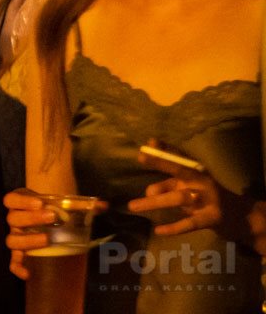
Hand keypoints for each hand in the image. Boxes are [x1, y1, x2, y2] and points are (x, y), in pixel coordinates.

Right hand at [3, 188, 108, 278]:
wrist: (52, 221)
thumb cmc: (55, 211)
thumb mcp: (66, 205)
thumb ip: (83, 204)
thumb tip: (103, 205)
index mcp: (21, 204)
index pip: (11, 199)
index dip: (22, 201)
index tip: (40, 202)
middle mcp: (15, 221)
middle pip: (13, 218)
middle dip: (31, 218)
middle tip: (52, 218)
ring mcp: (17, 237)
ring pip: (12, 240)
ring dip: (28, 241)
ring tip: (47, 240)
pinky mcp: (20, 254)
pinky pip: (14, 261)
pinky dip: (18, 267)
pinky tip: (28, 273)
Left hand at [129, 140, 252, 242]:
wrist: (242, 218)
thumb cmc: (207, 199)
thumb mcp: (189, 188)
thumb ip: (168, 186)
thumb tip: (147, 190)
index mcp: (197, 172)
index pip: (179, 158)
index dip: (163, 151)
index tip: (147, 144)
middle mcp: (202, 182)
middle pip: (181, 170)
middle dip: (162, 163)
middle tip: (141, 157)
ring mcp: (208, 200)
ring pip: (179, 198)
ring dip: (155, 202)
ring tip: (132, 206)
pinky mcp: (212, 219)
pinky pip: (190, 223)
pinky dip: (174, 227)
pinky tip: (158, 230)